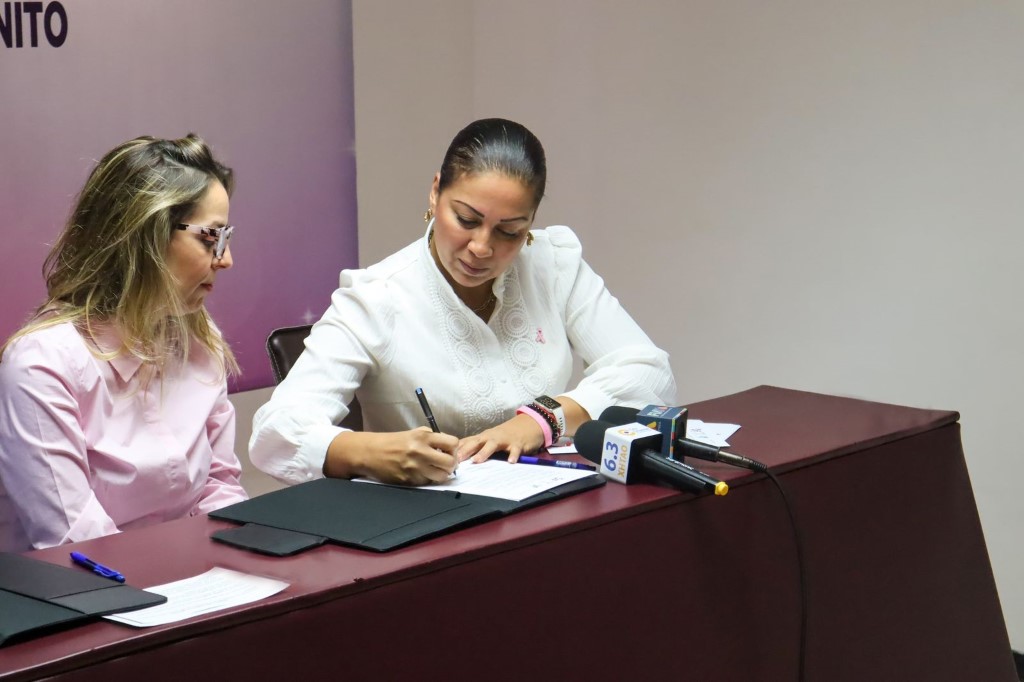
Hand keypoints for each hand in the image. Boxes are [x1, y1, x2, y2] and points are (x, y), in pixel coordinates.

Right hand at [325, 427, 458, 484]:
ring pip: (441, 477)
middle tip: (446, 464)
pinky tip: (421, 474)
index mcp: (423, 437)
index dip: (454, 449)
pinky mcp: (409, 481)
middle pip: (450, 463)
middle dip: (451, 464)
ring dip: (441, 474)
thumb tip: (449, 447)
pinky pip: (427, 483)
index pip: (453, 443)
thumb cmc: (393, 442)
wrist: (370, 452)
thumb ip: (432, 438)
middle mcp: (421, 452)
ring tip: (435, 470)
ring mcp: (415, 468)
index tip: (449, 451)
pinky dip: (427, 480)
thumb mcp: (413, 433)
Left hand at [456, 414, 546, 463]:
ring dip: (484, 452)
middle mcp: (492, 437)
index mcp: (484, 437)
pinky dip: (513, 456)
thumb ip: (477, 446)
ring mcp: (504, 440)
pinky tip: (511, 462)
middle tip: (455, 460)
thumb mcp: (490, 438)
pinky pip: (515, 450)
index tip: (444, 456)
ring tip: (476, 461)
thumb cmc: (506, 434)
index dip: (456, 449)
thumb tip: (459, 456)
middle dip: (465, 451)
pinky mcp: (517, 444)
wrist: (528, 424)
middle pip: (476, 442)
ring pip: (492, 445)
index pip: (467, 442)